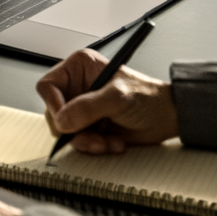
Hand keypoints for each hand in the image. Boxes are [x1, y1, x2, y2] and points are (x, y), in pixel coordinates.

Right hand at [36, 47, 178, 154]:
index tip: (66, 120)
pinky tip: (112, 142)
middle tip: (92, 134)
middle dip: (74, 129)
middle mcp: (77, 87)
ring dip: (86, 141)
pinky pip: (78, 142)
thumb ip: (89, 107)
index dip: (54, 105)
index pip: (48, 86)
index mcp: (80, 68)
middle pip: (54, 113)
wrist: (167, 117)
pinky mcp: (89, 127)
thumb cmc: (149, 97)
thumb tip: (63, 120)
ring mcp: (82, 109)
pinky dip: (94, 147)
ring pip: (65, 132)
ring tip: (107, 141)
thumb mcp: (119, 97)